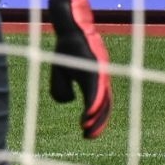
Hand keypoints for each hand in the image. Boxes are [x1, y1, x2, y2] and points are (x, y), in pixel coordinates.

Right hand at [48, 0, 111, 138]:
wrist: (69, 28)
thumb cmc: (66, 49)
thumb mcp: (61, 73)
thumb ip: (62, 89)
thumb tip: (69, 101)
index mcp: (95, 80)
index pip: (99, 103)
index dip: (95, 118)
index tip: (88, 132)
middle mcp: (101, 78)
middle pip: (104, 104)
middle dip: (98, 122)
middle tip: (90, 137)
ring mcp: (100, 72)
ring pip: (102, 99)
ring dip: (96, 117)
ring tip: (89, 130)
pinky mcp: (95, 68)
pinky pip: (96, 90)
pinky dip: (94, 104)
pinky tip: (89, 115)